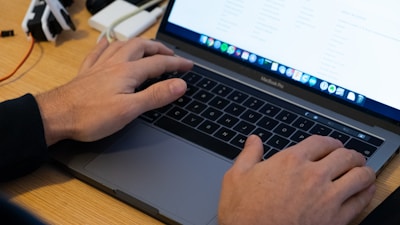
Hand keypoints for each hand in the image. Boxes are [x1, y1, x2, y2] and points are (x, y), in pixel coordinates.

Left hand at [36, 38, 192, 144]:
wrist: (56, 115)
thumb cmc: (90, 115)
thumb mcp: (130, 109)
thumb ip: (156, 95)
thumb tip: (179, 85)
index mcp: (128, 72)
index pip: (159, 62)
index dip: (177, 63)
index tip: (188, 65)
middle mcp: (114, 64)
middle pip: (141, 48)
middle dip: (159, 49)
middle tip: (171, 54)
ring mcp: (100, 66)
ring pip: (122, 45)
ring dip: (138, 43)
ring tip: (147, 46)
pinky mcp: (87, 72)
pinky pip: (99, 51)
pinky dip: (108, 44)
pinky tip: (108, 43)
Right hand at [218, 135, 375, 224]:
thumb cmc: (242, 212)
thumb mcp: (236, 177)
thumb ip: (248, 154)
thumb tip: (253, 141)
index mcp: (290, 161)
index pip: (321, 142)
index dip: (330, 142)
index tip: (332, 146)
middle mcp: (312, 175)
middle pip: (345, 156)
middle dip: (350, 154)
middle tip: (351, 157)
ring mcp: (327, 197)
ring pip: (359, 176)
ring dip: (363, 170)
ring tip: (362, 170)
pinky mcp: (335, 219)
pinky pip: (361, 201)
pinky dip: (366, 193)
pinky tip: (364, 191)